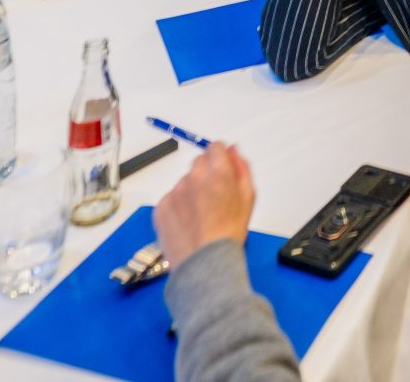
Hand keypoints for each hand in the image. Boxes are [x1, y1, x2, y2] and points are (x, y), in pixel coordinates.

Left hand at [153, 142, 255, 266]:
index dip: (220, 158)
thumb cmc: (229, 233)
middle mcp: (194, 177)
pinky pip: (170, 199)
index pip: (215, 147)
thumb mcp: (248, 198)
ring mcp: (175, 192)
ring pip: (184, 182)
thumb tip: (233, 151)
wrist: (205, 262)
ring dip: (191, 192)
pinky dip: (177, 208)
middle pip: (199, 163)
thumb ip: (242, 168)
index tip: (221, 170)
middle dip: (206, 174)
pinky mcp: (161, 207)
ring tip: (199, 217)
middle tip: (212, 199)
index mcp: (218, 172)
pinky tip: (187, 224)